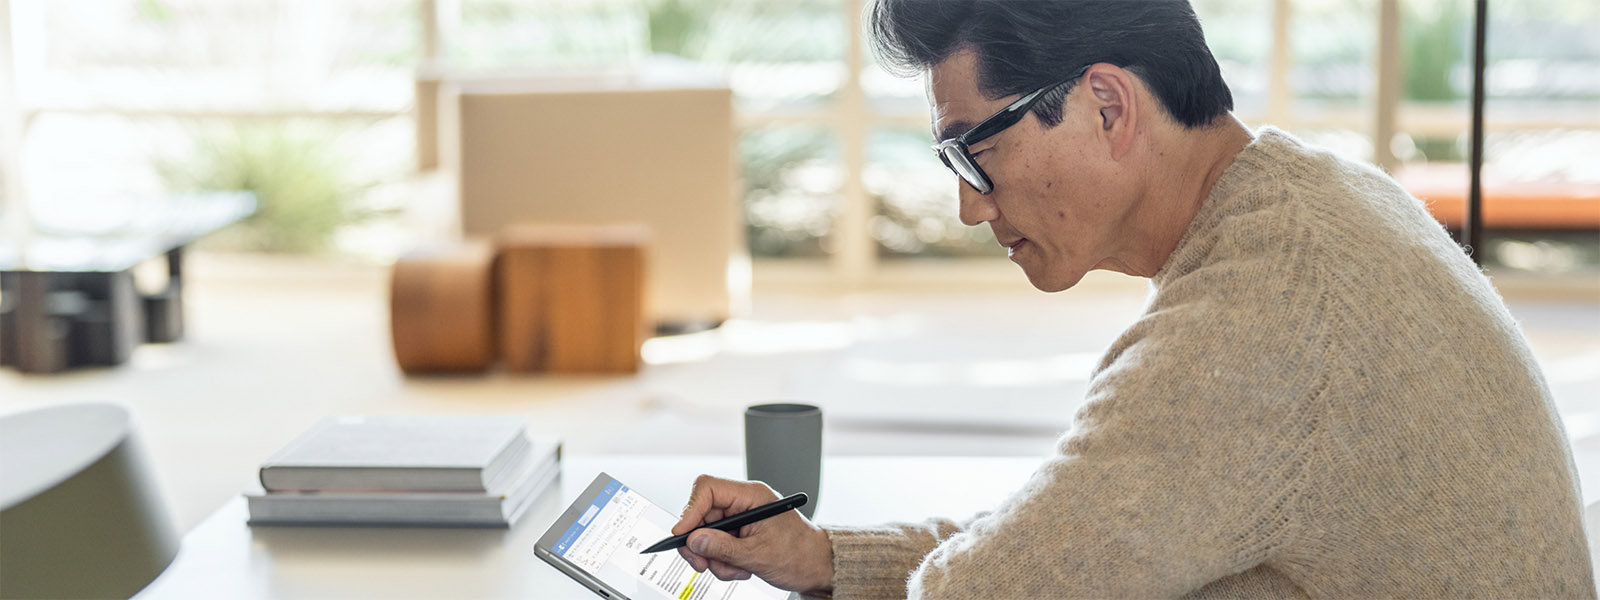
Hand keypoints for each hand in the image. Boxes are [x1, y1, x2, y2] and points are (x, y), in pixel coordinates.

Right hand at [672, 475, 833, 593]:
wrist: (818, 567)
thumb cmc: (801, 554)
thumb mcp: (759, 555)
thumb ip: (723, 548)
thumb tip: (694, 541)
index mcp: (752, 496)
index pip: (708, 488)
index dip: (691, 510)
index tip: (683, 535)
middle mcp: (744, 503)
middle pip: (702, 514)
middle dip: (700, 543)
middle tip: (703, 564)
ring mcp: (740, 519)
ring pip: (706, 534)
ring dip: (714, 558)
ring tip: (736, 569)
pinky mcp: (739, 534)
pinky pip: (716, 545)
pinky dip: (722, 562)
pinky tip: (741, 568)